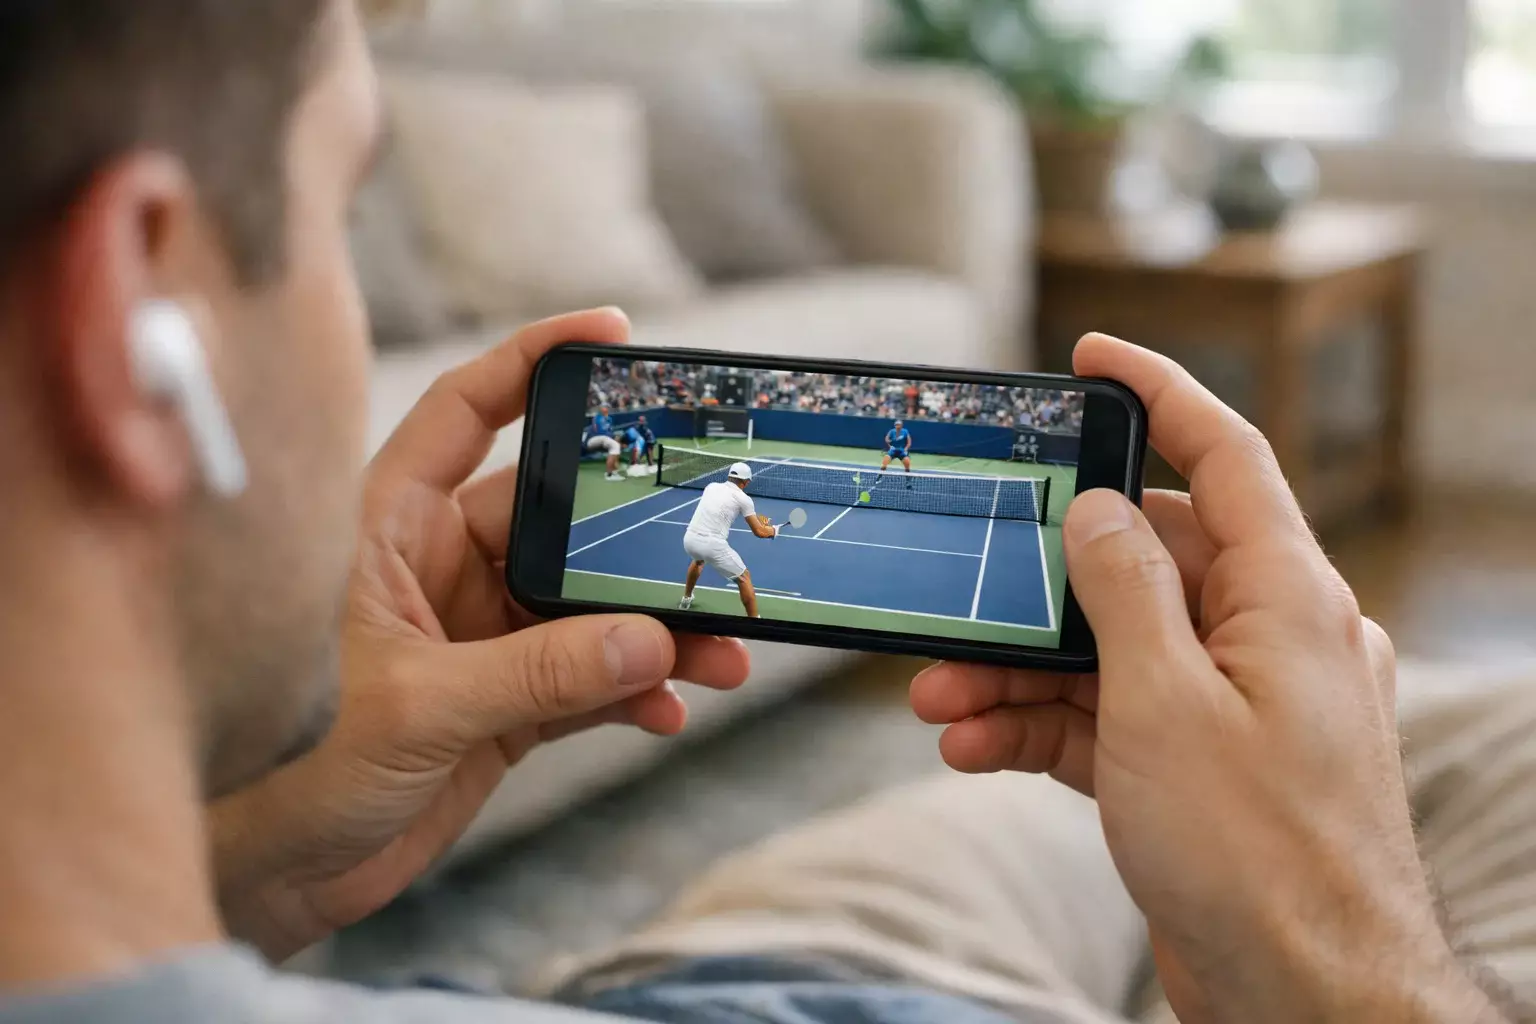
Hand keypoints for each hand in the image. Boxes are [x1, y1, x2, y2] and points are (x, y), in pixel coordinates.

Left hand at [211, 309, 750, 960]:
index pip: (466, 410)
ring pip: (586, 604)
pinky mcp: (503, 700)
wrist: (275, 873)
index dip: (533, 361)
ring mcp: (477, 633)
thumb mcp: (418, 707)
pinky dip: (634, 691)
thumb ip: (536, 673)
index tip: (613, 333)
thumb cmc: (290, 769)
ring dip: (655, 629)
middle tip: (711, 536)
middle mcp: (438, 566)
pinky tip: (670, 710)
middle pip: (559, 515)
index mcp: (388, 525)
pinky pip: (589, 676)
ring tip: (721, 655)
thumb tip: (649, 638)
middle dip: (636, 534)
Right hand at [912, 335, 1498, 1023]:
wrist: (1303, 996)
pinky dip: (1042, 725)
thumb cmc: (1257, 853)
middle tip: (963, 583)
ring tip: (940, 695)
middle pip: (1139, 564)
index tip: (1093, 357)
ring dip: (1020, 669)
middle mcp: (1261, 640)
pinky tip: (974, 744)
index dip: (1159, 393)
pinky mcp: (1194, 767)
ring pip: (1108, 650)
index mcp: (1283, 598)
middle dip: (1039, 582)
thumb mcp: (1164, 701)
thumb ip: (1123, 590)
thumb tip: (1099, 511)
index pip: (1224, 456)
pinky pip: (1107, 718)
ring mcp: (1229, 706)